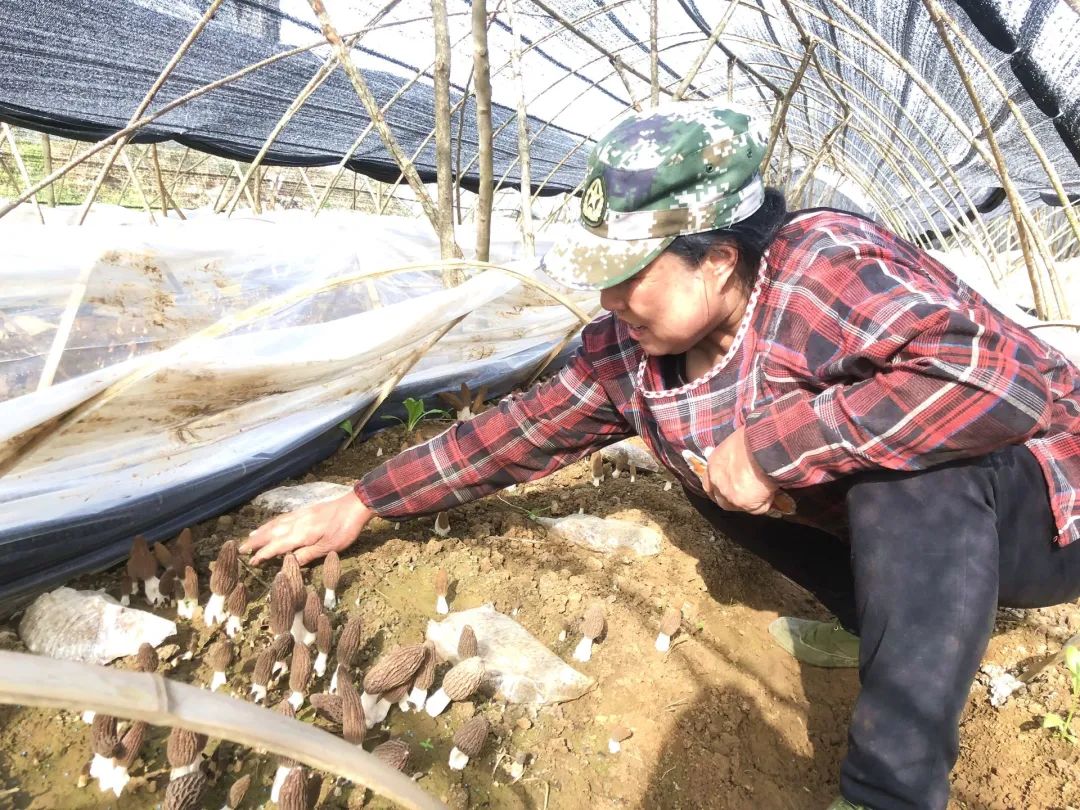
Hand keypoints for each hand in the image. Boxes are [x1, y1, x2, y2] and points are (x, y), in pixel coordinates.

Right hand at [240, 492, 374, 565]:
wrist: (354, 505)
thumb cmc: (344, 529)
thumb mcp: (329, 547)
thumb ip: (308, 555)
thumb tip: (288, 563)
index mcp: (301, 534)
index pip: (277, 546)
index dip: (263, 554)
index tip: (251, 562)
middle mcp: (296, 522)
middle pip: (271, 533)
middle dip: (256, 541)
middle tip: (241, 549)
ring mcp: (300, 514)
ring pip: (275, 523)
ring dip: (261, 531)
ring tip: (250, 536)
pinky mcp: (305, 510)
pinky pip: (282, 517)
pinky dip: (272, 522)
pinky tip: (271, 524)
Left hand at [701, 428, 784, 514]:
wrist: (763, 446)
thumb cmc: (752, 438)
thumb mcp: (735, 443)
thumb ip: (731, 456)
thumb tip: (736, 459)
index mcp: (713, 464)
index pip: (709, 484)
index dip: (719, 489)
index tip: (729, 489)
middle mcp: (717, 481)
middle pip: (722, 500)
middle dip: (734, 500)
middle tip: (748, 494)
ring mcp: (729, 494)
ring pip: (739, 506)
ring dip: (750, 502)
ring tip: (764, 491)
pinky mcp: (744, 503)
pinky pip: (758, 508)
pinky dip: (767, 502)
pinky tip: (772, 491)